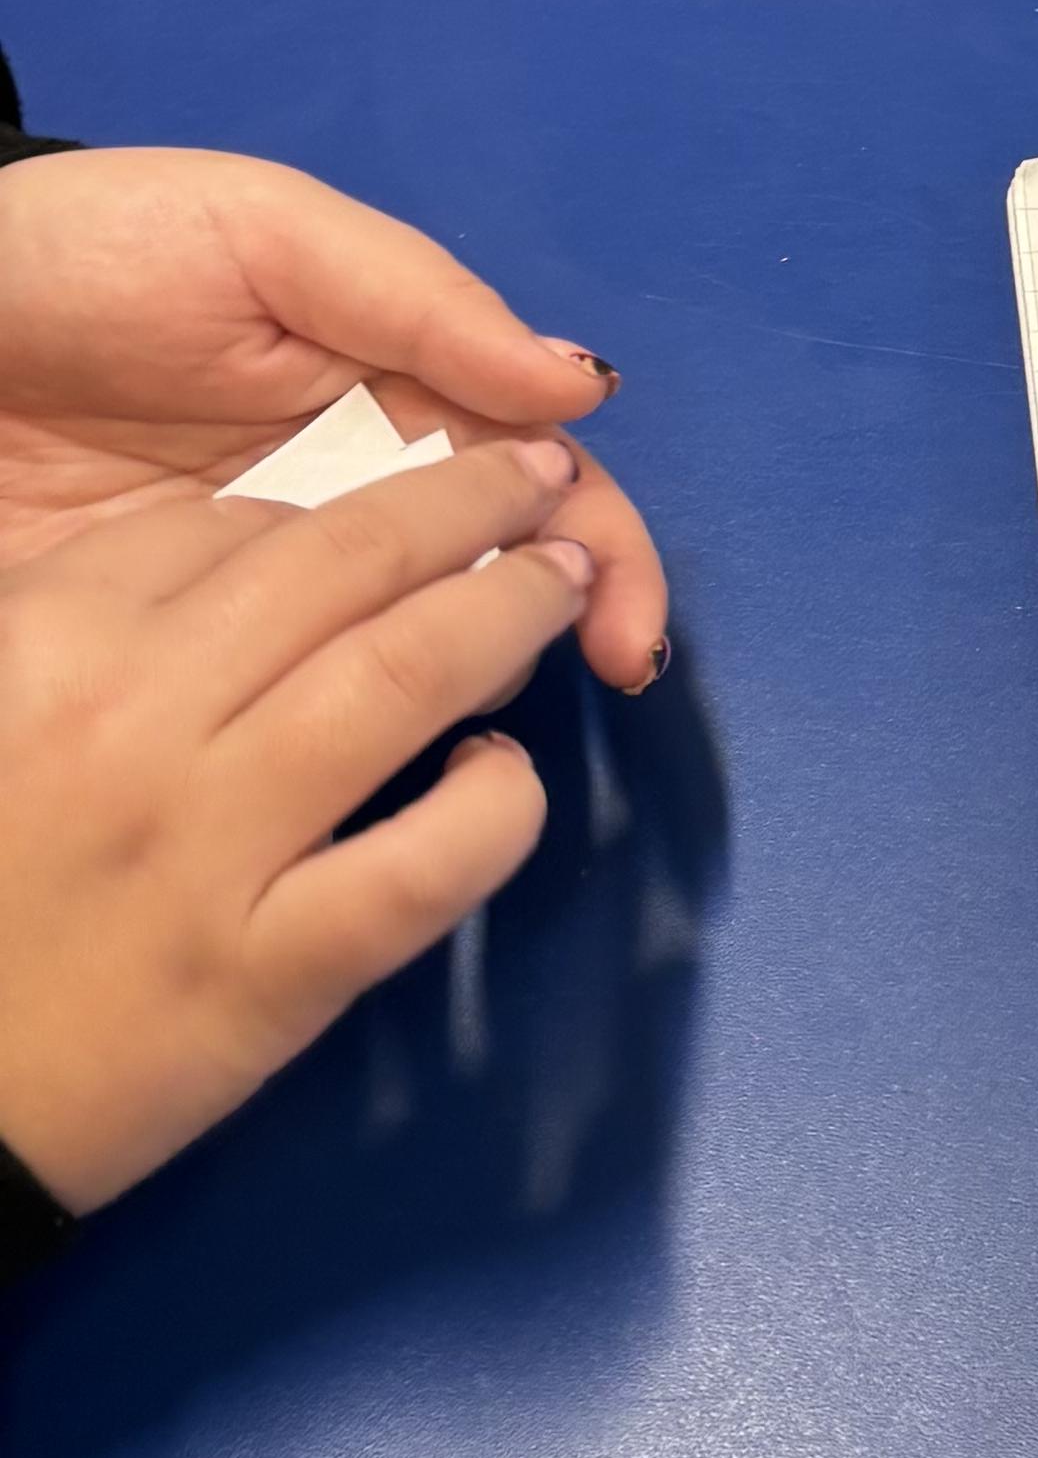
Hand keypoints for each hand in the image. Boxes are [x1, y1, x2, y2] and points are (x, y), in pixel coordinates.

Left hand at [0, 147, 664, 687]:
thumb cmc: (95, 250)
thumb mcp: (264, 237)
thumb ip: (417, 300)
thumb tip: (581, 385)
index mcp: (392, 397)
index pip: (535, 479)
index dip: (601, 549)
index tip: (623, 624)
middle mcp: (351, 500)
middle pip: (496, 577)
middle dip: (568, 627)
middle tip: (594, 676)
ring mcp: (265, 583)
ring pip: (406, 657)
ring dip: (471, 688)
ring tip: (481, 717)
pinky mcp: (172, 647)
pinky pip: (273, 707)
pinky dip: (338, 745)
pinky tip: (364, 767)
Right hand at [0, 438, 610, 1209]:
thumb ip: (96, 630)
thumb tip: (265, 567)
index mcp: (46, 642)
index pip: (236, 524)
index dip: (344, 504)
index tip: (401, 513)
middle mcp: (131, 721)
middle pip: (346, 563)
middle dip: (466, 503)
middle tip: (537, 487)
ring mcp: (208, 846)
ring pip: (407, 675)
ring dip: (511, 611)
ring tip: (566, 585)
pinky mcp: (267, 970)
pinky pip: (426, 860)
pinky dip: (496, 806)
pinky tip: (501, 778)